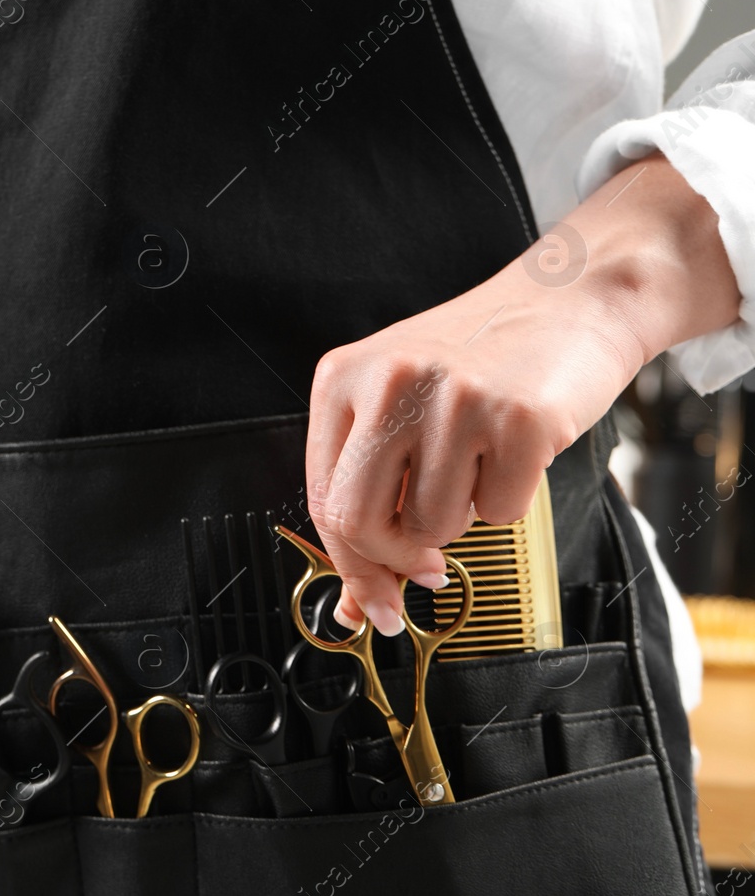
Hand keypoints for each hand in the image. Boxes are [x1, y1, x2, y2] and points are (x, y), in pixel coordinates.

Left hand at [306, 154, 740, 633]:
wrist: (574, 297)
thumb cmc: (486, 357)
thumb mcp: (403, 403)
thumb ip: (371, 487)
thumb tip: (359, 598)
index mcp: (342, 379)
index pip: (321, 499)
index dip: (348, 562)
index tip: (370, 598)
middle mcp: (389, 383)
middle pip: (357, 523)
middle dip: (393, 561)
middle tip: (426, 567)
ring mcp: (454, 401)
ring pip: (433, 527)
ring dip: (462, 519)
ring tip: (479, 462)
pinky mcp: (518, 420)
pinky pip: (499, 512)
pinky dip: (512, 499)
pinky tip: (516, 449)